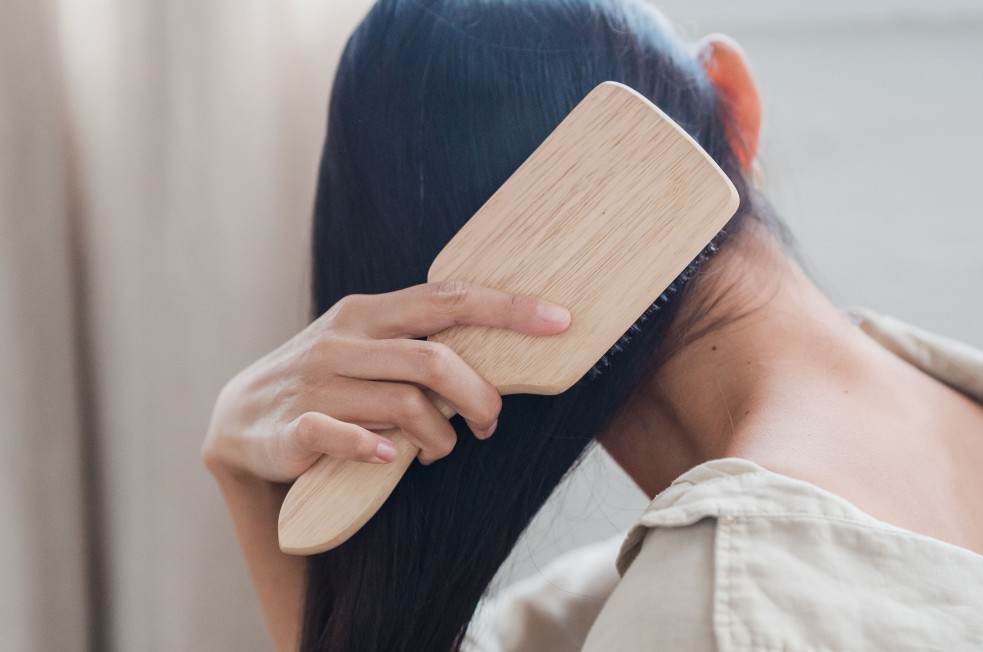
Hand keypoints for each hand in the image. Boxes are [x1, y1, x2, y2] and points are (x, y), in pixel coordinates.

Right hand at [201, 279, 571, 481]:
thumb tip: (498, 363)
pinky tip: (391, 458)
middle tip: (489, 423)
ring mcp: (316, 383)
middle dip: (478, 395)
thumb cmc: (327, 380)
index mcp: (369, 312)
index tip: (559, 320)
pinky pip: (344, 436)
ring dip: (439, 437)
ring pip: (404, 406)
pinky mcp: (294, 427)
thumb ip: (420, 346)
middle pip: (433, 358)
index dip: (507, 309)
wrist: (240, 415)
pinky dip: (377, 450)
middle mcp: (343, 340)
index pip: (447, 299)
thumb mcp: (368, 348)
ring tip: (438, 451)